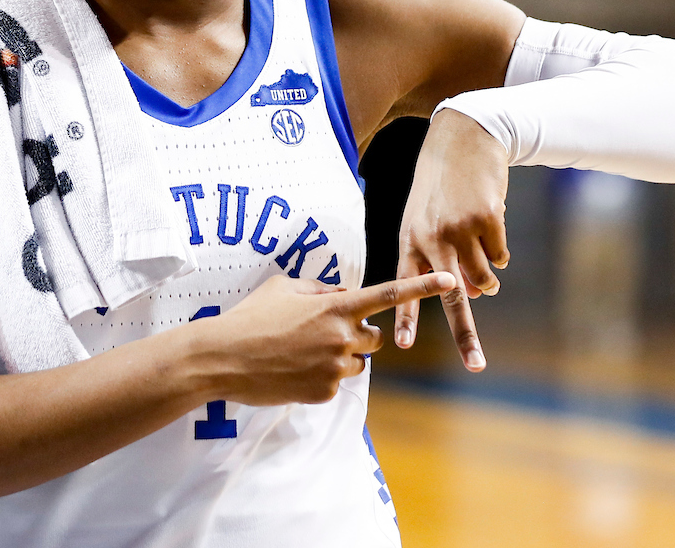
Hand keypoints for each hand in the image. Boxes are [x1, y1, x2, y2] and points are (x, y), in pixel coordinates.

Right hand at [201, 271, 455, 405]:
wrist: (223, 357)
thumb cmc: (251, 317)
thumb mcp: (284, 288)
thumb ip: (321, 290)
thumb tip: (343, 296)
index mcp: (335, 307)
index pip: (388, 294)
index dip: (422, 287)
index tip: (451, 281)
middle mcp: (342, 337)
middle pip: (375, 337)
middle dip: (359, 334)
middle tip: (325, 332)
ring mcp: (335, 367)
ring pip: (357, 362)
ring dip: (341, 356)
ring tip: (302, 352)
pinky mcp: (325, 392)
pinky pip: (336, 382)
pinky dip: (320, 376)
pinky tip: (293, 370)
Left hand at [394, 108, 509, 371]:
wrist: (462, 140)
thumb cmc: (441, 185)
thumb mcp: (425, 217)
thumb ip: (438, 256)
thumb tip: (471, 292)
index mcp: (410, 239)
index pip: (405, 285)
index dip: (407, 316)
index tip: (402, 345)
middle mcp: (431, 238)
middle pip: (451, 297)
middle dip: (465, 334)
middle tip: (476, 364)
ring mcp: (459, 229)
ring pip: (483, 279)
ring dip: (488, 278)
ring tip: (482, 253)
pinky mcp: (487, 220)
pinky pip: (501, 257)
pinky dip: (500, 250)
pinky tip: (490, 224)